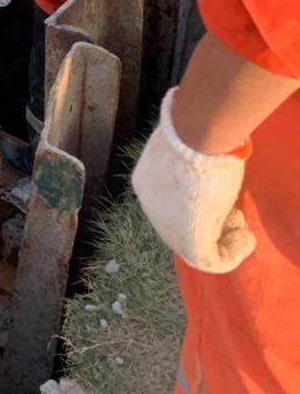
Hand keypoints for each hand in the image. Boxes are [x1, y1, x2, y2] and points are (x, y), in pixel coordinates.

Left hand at [132, 88, 254, 272]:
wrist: (196, 136)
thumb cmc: (195, 133)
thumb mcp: (188, 149)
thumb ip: (190, 163)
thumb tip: (207, 161)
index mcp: (146, 181)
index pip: (172, 202)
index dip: (199, 202)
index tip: (219, 192)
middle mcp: (150, 206)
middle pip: (182, 223)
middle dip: (211, 222)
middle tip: (234, 212)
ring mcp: (166, 227)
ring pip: (196, 244)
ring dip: (224, 238)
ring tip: (241, 225)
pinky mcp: (188, 244)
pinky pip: (211, 260)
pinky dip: (233, 254)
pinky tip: (246, 238)